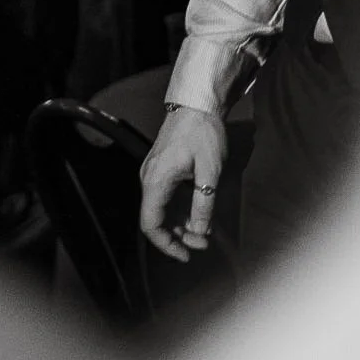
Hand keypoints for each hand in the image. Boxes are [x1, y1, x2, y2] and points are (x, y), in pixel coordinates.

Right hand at [138, 104, 227, 260]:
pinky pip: (167, 198)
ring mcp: (154, 174)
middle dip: (179, 236)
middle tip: (205, 243)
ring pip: (163, 210)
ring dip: (182, 224)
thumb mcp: (209, 171)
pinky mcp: (162, 170)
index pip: (150, 224)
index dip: (166, 245)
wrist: (197, 104)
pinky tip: (200, 214)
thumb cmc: (203, 133)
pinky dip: (182, 210)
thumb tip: (200, 232)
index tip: (186, 255)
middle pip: (157, 219)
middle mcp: (150, 179)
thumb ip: (203, 203)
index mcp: (156, 181)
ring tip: (206, 231)